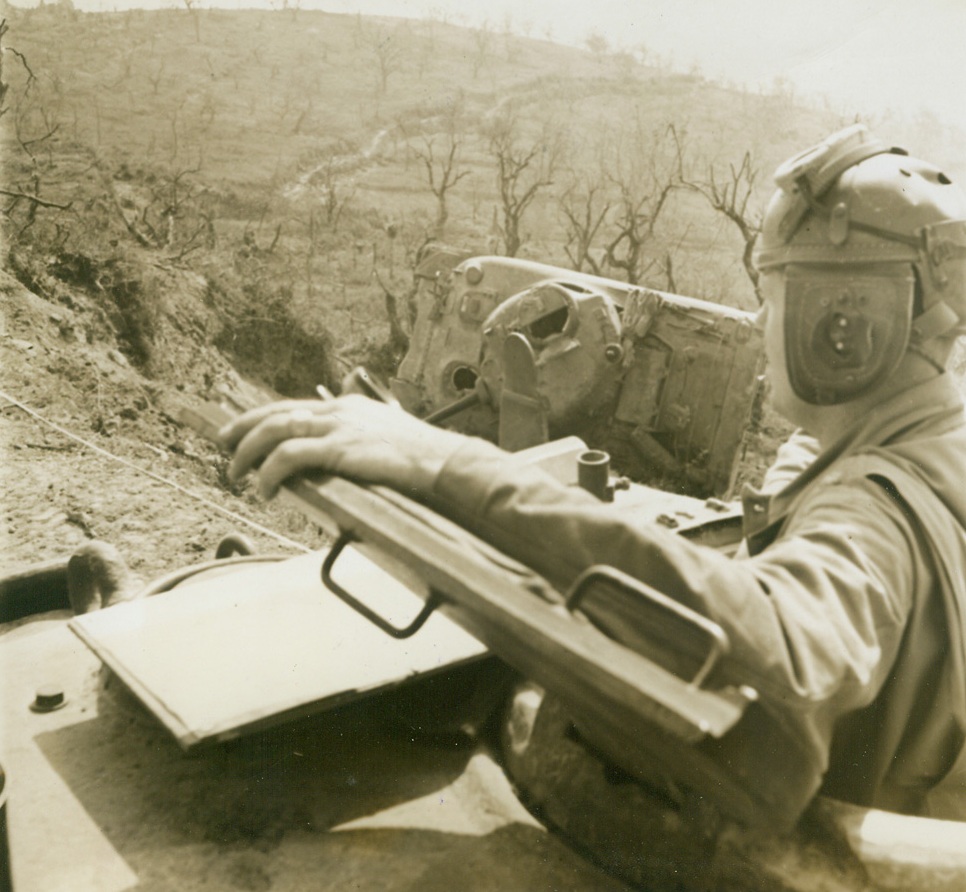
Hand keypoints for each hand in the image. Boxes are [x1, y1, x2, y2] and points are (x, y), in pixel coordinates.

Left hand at [217, 395, 467, 498]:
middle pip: (275, 414)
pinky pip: (289, 457)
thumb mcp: (387, 436)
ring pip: (275, 432)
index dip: (259, 417)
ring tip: (236, 474)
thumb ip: (363, 438)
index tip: (238, 430)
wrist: (441, 460)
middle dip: (243, 430)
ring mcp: (337, 428)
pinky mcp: (338, 449)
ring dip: (248, 453)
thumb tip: (345, 453)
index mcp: (347, 407)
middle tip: (224, 447)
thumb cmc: (420, 456)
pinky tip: (264, 488)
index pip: (291, 406)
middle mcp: (338, 411)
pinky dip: (269, 472)